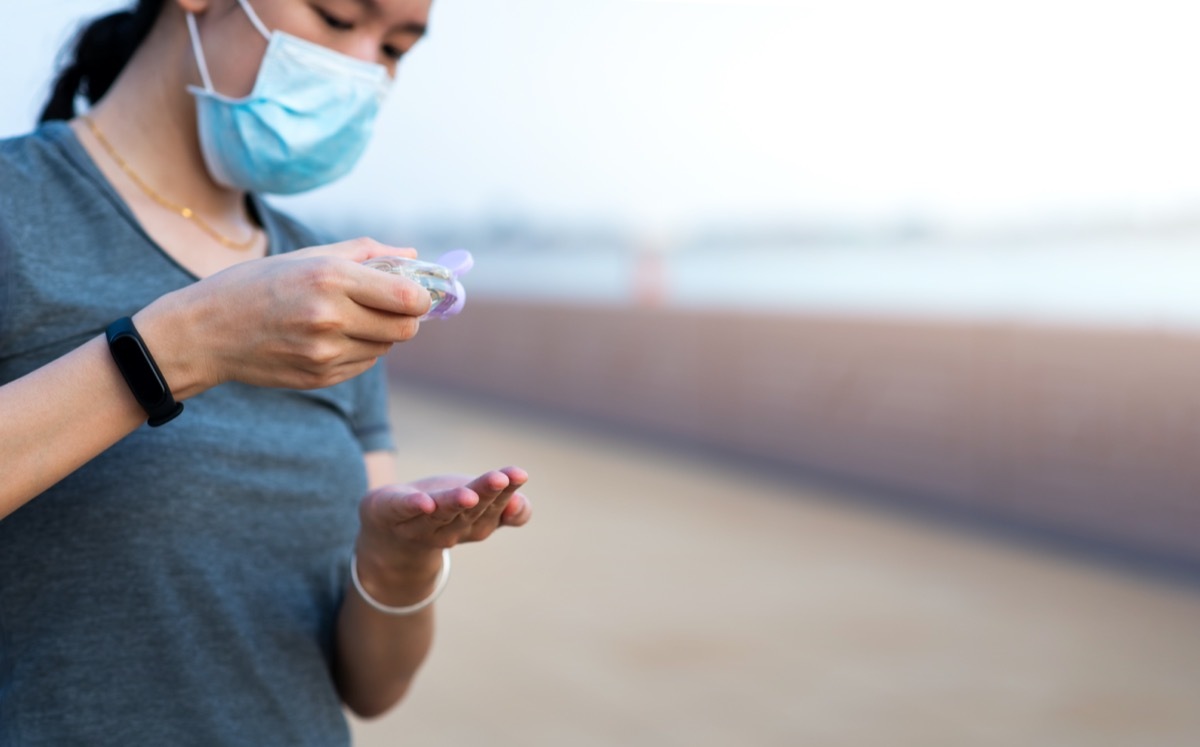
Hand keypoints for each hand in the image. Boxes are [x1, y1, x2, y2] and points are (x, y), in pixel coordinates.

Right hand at [133, 238, 431, 396]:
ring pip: (385, 347)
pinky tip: (328, 337)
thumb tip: (412, 254)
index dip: (422, 296)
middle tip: (389, 305)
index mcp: (329, 278)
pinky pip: (363, 364)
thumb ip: (366, 253)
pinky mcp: (319, 377)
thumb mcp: (307, 255)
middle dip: (406, 316)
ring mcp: (324, 352)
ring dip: (378, 333)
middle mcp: (330, 317)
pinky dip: (358, 350)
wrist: (204, 333)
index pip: (408, 297)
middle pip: (406, 328)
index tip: (417, 291)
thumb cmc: (256, 285)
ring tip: (345, 318)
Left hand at [355, 467, 531, 572]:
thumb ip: (513, 508)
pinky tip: (424, 503)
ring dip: (454, 503)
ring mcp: (419, 524)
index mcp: (475, 526)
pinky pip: (403, 509)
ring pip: (440, 512)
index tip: (519, 474)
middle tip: (500, 479)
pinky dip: (414, 506)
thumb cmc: (444, 510)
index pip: (496, 508)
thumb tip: (520, 504)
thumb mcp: (482, 502)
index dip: (508, 491)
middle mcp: (451, 529)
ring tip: (469, 494)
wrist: (390, 529)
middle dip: (486, 493)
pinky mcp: (391, 511)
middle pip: (471, 509)